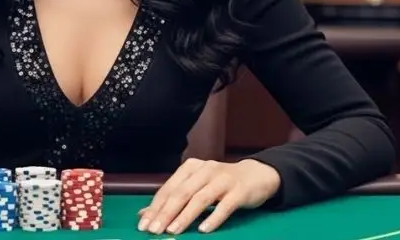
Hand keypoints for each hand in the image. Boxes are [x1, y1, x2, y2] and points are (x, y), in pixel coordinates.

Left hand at [137, 158, 280, 233]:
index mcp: (191, 167)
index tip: (143, 225)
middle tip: (154, 230)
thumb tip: (144, 214)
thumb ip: (173, 198)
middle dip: (166, 213)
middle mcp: (205, 170)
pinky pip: (225, 206)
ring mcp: (222, 179)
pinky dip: (213, 218)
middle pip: (181, 193)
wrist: (256, 175)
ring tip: (173, 231)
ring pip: (200, 199)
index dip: (155, 207)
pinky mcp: (239, 191)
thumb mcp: (196, 185)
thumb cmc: (220, 183)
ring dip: (185, 216)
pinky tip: (203, 230)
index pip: (169, 188)